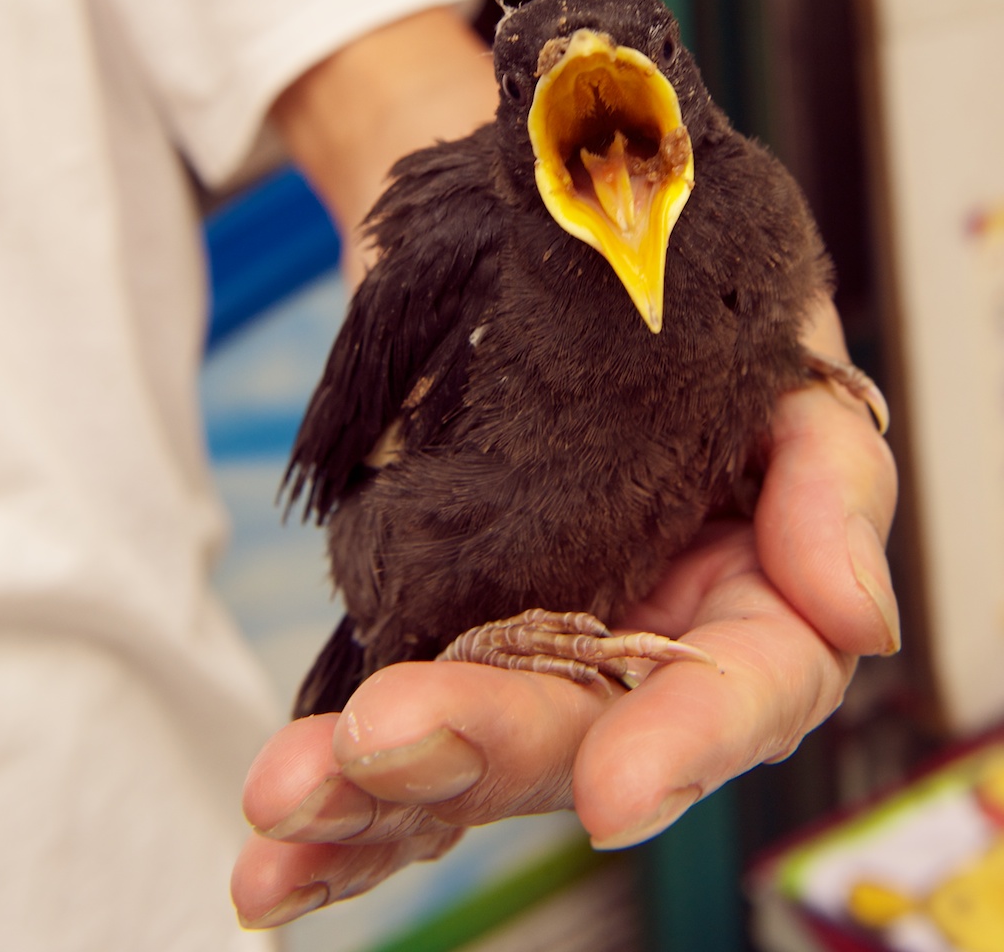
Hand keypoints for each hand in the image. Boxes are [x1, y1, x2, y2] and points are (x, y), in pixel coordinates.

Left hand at [230, 296, 897, 927]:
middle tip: (386, 738)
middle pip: (574, 733)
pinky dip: (340, 806)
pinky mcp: (442, 648)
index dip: (684, 743)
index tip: (614, 790)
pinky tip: (273, 860)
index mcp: (737, 609)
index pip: (734, 696)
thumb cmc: (688, 332)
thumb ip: (831, 487)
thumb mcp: (782, 381)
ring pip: (466, 756)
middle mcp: (631, 658)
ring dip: (375, 790)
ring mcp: (529, 662)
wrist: (564, 272)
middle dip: (486, 744)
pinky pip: (396, 744)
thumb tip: (858, 619)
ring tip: (287, 794)